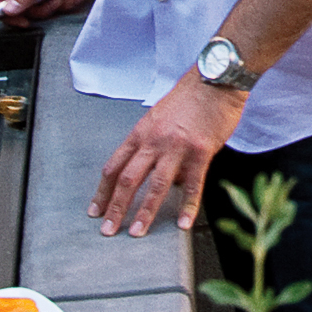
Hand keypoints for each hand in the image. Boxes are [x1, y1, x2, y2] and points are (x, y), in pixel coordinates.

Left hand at [90, 71, 246, 237]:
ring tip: (137, 232)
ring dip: (144, 212)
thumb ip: (153, 145)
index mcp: (141, 132)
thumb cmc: (190, 96)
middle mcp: (154, 141)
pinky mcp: (200, 151)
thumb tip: (156, 174)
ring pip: (155, 185)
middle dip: (115, 207)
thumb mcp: (160, 117)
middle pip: (127, 179)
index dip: (102, 191)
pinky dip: (187, 207)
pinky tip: (183, 224)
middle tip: (108, 230)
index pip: (114, 166)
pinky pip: (193, 185)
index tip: (96, 210)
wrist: (216, 79)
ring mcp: (177, 147)